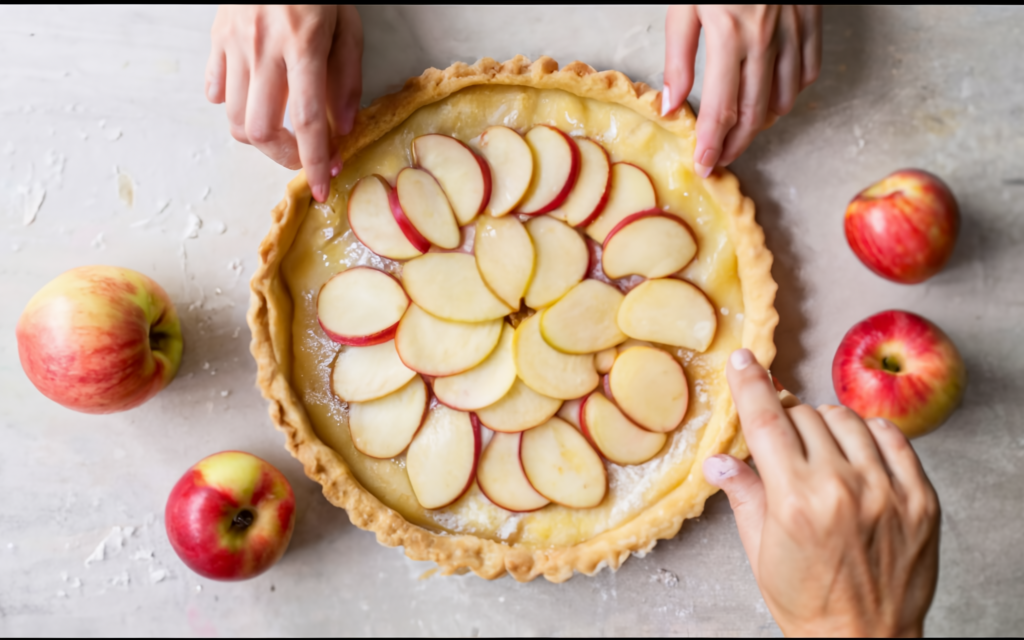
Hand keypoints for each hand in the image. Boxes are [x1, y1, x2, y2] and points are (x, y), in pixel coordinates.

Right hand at [206, 5, 363, 202]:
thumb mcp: (350, 26)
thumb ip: (348, 79)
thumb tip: (344, 128)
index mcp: (303, 46)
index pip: (309, 120)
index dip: (315, 161)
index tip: (321, 188)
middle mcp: (263, 48)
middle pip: (260, 129)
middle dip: (282, 156)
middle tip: (303, 157)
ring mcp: (233, 44)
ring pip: (232, 118)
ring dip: (258, 138)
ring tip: (280, 132)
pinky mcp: (215, 38)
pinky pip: (213, 90)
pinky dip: (231, 107)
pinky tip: (253, 101)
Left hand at [662, 5, 821, 176]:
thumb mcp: (685, 5)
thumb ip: (678, 57)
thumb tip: (673, 105)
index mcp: (729, 33)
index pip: (722, 108)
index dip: (714, 143)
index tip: (706, 165)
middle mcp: (766, 36)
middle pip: (755, 111)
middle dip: (738, 143)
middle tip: (722, 159)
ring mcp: (795, 27)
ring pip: (786, 96)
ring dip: (764, 122)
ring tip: (743, 133)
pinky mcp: (812, 16)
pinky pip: (810, 68)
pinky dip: (793, 92)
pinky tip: (775, 100)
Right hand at [705, 349, 939, 636]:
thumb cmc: (806, 602)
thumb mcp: (759, 551)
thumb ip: (743, 495)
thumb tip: (718, 460)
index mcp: (795, 501)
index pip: (767, 421)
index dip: (751, 385)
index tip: (744, 360)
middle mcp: (843, 489)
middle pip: (805, 415)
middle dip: (786, 420)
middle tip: (782, 441)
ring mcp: (887, 492)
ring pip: (847, 419)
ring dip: (825, 426)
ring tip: (819, 452)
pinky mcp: (921, 499)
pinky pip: (893, 437)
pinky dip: (869, 435)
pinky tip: (857, 454)